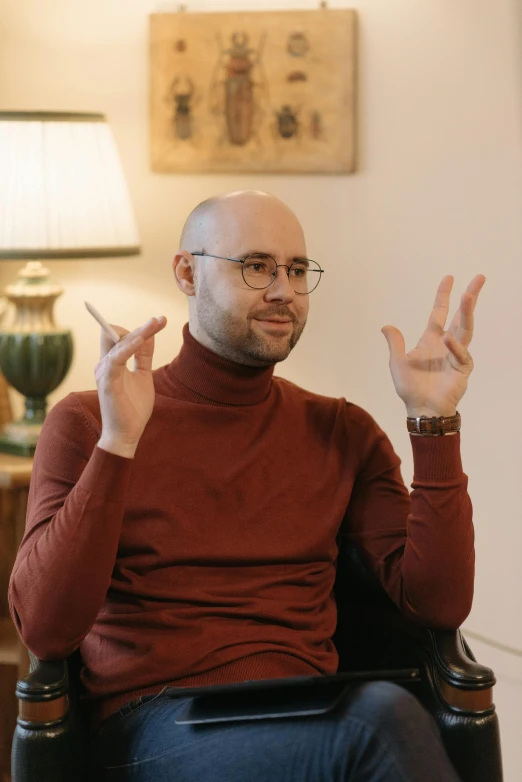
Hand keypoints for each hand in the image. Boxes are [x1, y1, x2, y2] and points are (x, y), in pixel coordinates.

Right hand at [95, 316, 166, 457]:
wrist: (127, 433)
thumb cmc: (133, 407)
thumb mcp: (143, 376)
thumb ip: (144, 357)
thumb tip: (148, 335)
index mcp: (113, 363)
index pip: (123, 337)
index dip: (142, 328)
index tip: (161, 320)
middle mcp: (105, 364)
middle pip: (117, 335)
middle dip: (140, 327)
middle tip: (160, 320)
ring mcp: (104, 372)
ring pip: (117, 344)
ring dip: (137, 333)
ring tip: (153, 325)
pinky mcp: (106, 382)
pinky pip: (115, 359)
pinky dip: (127, 348)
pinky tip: (140, 340)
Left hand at [381, 275, 485, 417]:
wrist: (421, 410)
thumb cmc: (410, 388)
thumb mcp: (397, 363)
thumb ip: (395, 344)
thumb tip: (385, 326)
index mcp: (431, 340)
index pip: (439, 313)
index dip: (443, 296)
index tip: (449, 278)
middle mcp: (446, 344)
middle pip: (460, 316)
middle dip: (469, 297)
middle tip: (479, 278)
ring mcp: (456, 355)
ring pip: (465, 329)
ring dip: (467, 312)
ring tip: (469, 294)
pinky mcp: (462, 369)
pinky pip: (462, 355)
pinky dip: (455, 347)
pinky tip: (448, 340)